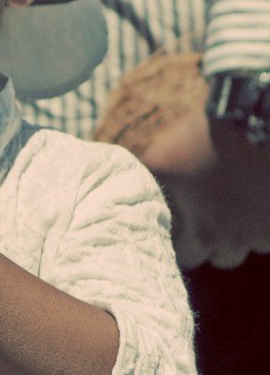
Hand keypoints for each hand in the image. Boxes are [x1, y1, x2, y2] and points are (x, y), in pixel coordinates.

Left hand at [140, 109, 269, 269]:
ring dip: (243, 233)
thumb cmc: (203, 139)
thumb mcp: (160, 158)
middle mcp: (240, 239)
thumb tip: (120, 190)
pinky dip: (264, 219)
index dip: (180, 245)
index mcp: (206, 233)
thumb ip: (142, 183)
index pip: (188, 259)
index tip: (178, 230)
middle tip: (206, 219)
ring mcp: (267, 229)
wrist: (251, 115)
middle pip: (223, 257)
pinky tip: (254, 198)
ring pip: (253, 244)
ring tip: (232, 207)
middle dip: (213, 243)